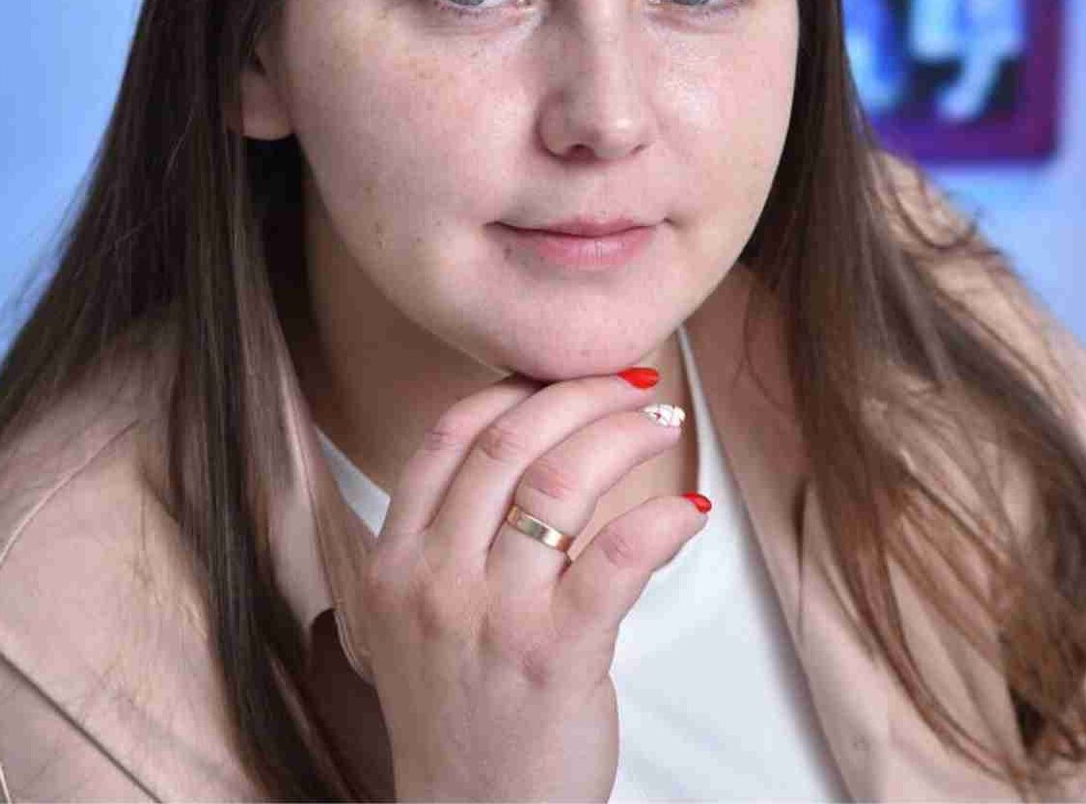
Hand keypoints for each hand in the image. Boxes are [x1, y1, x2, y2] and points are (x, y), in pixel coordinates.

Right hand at [361, 369, 708, 801]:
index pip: (449, 437)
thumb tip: (527, 445)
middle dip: (581, 394)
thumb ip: (451, 537)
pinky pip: (618, 555)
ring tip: (663, 424)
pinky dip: (664, 518)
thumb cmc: (462, 714)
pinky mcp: (555, 655)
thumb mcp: (420, 617)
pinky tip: (690, 511)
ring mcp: (492, 616)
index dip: (512, 387)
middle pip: (510, 442)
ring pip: (562, 481)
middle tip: (631, 383)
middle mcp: (434, 579)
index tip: (560, 372)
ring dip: (626, 435)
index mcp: (395, 561)